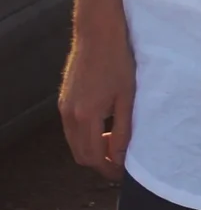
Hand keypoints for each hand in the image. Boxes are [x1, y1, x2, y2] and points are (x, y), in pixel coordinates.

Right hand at [60, 17, 135, 178]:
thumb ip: (124, 130)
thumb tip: (121, 157)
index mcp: (86, 116)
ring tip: (115, 144)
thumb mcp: (128, 99)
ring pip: (74, 143)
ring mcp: (63, 107)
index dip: (108, 170)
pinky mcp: (64, 100)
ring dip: (93, 150)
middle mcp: (69, 115)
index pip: (93, 157)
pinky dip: (86, 137)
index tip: (124, 174)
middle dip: (100, 163)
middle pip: (80, 154)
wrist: (98, 35)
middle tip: (121, 163)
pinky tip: (105, 129)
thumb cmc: (119, 64)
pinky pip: (72, 130)